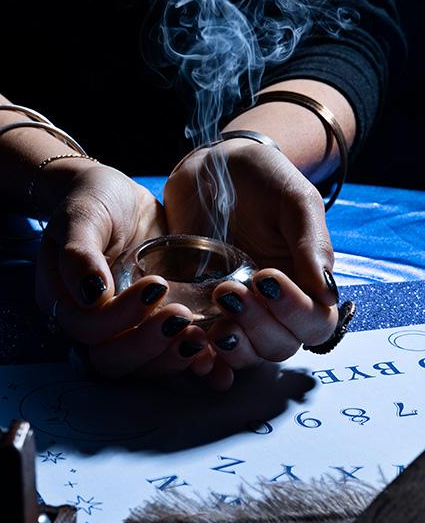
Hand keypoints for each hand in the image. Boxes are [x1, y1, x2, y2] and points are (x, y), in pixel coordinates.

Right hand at [35, 161, 211, 376]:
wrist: (118, 198)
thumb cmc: (92, 202)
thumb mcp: (81, 216)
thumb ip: (79, 254)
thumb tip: (91, 294)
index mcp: (66, 301)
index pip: (88, 330)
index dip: (120, 318)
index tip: (156, 285)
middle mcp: (92, 325)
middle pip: (111, 360)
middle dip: (147, 345)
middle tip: (181, 316)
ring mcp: (125, 330)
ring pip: (141, 367)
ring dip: (171, 359)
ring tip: (201, 338)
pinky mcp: (154, 328)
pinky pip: (168, 357)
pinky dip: (192, 364)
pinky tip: (216, 362)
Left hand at [163, 140, 338, 386]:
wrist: (212, 166)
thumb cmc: (263, 180)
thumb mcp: (295, 202)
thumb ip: (313, 245)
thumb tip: (330, 294)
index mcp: (306, 284)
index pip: (316, 324)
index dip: (295, 312)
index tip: (267, 277)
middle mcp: (274, 307)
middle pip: (280, 346)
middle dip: (258, 324)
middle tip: (229, 289)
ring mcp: (238, 314)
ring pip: (247, 354)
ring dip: (232, 342)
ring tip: (213, 304)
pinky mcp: (202, 313)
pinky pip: (208, 350)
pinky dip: (204, 357)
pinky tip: (193, 343)